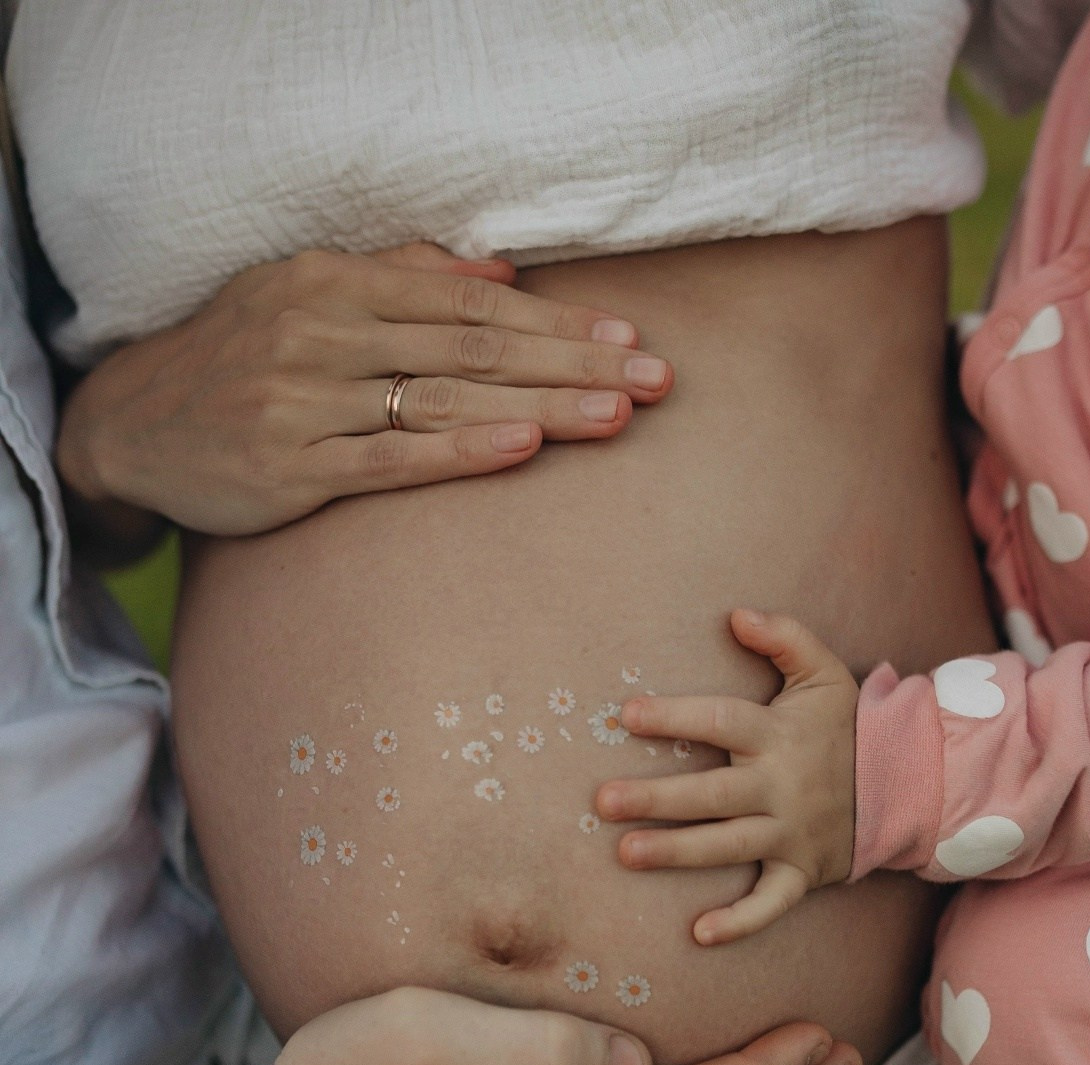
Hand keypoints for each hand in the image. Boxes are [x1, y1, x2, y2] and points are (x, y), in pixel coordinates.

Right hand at [56, 242, 673, 542]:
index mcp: (337, 283)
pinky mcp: (295, 466)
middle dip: (573, 363)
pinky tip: (522, 448)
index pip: (471, 304)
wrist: (134, 424)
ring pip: (446, 400)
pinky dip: (460, 450)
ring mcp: (309, 400)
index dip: (555, 322)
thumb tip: (500, 273)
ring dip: (539, 408)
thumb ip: (401, 278)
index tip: (629, 338)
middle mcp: (325, 333)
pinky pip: (392, 459)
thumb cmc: (240, 357)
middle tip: (654, 381)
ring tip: (615, 415)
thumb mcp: (306, 295)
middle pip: (475, 348)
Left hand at [597, 609, 857, 944]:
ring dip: (678, 852)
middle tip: (603, 800)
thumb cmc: (846, 726)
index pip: (721, 722)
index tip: (626, 715)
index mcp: (777, 736)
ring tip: (626, 854)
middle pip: (712, 793)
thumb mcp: (823, 673)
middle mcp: (780, 786)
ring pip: (728, 846)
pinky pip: (772, 902)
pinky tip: (700, 933)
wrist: (906, 782)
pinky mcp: (803, 871)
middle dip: (658, 798)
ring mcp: (791, 833)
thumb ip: (784, 637)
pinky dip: (741, 922)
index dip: (676, 718)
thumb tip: (736, 614)